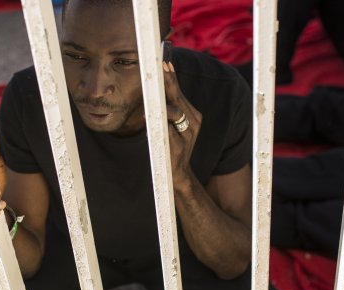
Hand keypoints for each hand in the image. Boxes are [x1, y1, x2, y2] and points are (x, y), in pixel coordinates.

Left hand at [162, 61, 202, 190]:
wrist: (177, 174)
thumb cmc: (172, 145)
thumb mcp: (173, 125)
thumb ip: (167, 109)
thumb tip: (156, 88)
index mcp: (193, 115)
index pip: (179, 92)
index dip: (171, 77)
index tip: (164, 61)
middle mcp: (193, 122)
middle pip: (177, 98)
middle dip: (167, 81)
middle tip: (159, 67)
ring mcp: (187, 135)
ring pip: (173, 112)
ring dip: (162, 101)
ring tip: (152, 89)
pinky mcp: (177, 147)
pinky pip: (166, 131)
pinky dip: (158, 123)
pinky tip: (150, 116)